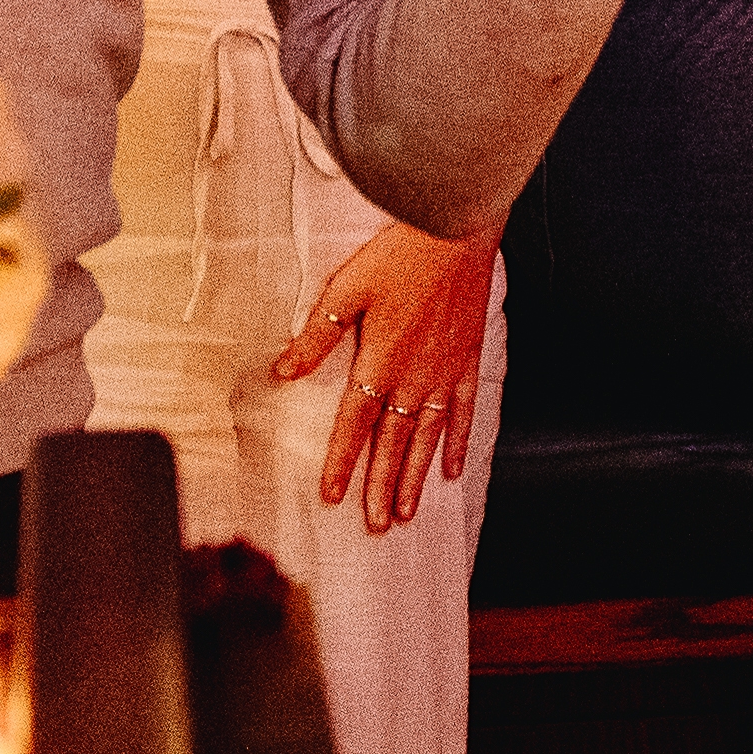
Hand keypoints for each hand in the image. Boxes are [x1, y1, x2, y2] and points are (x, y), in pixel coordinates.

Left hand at [281, 217, 499, 531]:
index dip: (342, 461)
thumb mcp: (347, 288)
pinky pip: (464, 412)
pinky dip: (459, 442)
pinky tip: (453, 469)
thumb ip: (317, 335)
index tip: (332, 496)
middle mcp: (414, 376)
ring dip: (416, 477)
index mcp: (380, 360)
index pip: (354, 423)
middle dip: (382, 486)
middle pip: (393, 443)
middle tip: (376, 524)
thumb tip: (284, 370)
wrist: (457, 230)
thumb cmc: (400, 253)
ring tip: (407, 512)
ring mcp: (445, 373)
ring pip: (427, 438)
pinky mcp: (468, 361)